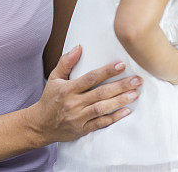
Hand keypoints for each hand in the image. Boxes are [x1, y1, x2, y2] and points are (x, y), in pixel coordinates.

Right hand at [25, 44, 141, 144]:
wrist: (41, 125)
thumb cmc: (50, 98)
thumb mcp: (54, 77)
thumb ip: (66, 61)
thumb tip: (79, 46)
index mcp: (67, 89)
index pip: (90, 78)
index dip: (107, 71)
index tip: (121, 65)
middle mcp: (74, 103)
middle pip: (100, 93)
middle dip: (120, 86)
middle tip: (137, 80)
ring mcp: (78, 117)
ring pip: (102, 108)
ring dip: (120, 101)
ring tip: (135, 94)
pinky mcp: (82, 129)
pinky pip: (100, 123)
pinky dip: (114, 117)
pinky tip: (126, 111)